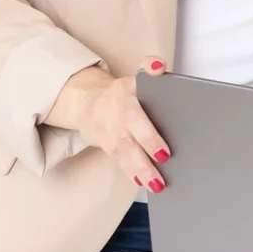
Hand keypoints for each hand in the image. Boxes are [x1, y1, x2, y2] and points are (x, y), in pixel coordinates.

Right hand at [50, 58, 171, 189]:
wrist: (87, 100)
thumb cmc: (122, 94)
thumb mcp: (135, 77)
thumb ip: (149, 69)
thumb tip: (159, 67)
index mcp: (125, 93)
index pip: (136, 108)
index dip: (148, 128)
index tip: (164, 146)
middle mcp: (115, 112)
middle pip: (130, 133)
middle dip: (147, 147)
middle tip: (165, 160)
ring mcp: (108, 130)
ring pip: (123, 151)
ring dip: (140, 169)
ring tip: (156, 184)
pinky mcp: (104, 144)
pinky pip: (118, 159)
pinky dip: (130, 172)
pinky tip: (142, 182)